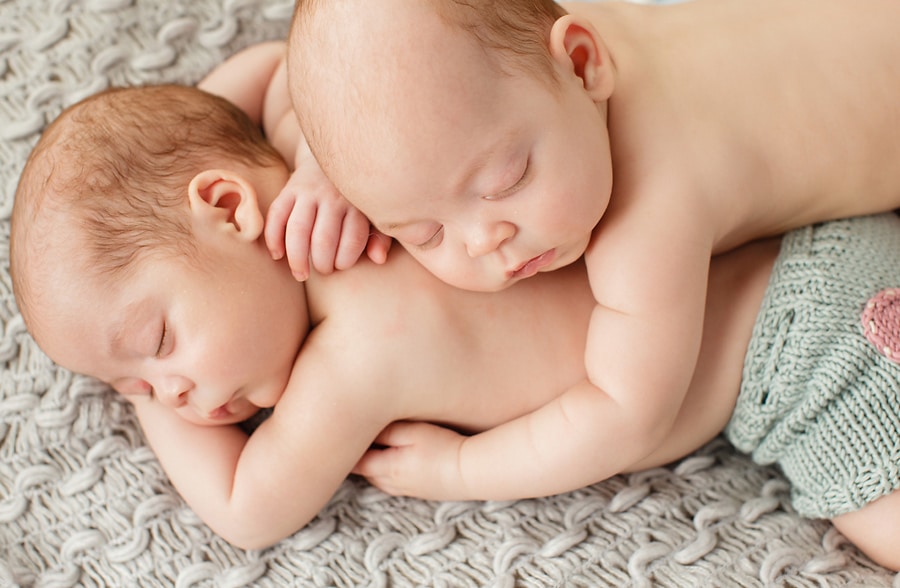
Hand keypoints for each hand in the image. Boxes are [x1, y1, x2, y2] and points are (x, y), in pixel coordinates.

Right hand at [264, 164, 390, 280]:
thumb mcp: (375, 216)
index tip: (340, 266)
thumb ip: (380, 239)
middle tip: (322, 271)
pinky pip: (277, 215)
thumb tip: (379, 259)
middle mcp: (334, 198)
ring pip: (298, 230)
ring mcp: (310, 192)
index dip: (345, 261)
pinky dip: (273, 239)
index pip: (353, 241)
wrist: (333, 160)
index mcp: (358, 206)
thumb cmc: (357, 199)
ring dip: (297, 258)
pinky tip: (278, 255)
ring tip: (300, 274)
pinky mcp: (289, 189)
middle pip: (323, 240)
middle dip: (322, 265)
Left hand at [353, 421, 468, 499]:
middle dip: (355, 456)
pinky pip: (390, 480)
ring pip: (376, 476)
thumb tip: (361, 429)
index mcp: (386, 468)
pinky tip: (390, 457)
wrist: (471, 472)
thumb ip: (385, 431)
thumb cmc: (443, 448)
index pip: (354, 462)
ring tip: (366, 445)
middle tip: (346, 436)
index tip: (336, 433)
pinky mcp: (416, 490)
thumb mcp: (412, 432)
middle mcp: (390, 483)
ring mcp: (404, 489)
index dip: (342, 449)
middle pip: (363, 470)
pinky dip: (384, 469)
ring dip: (370, 463)